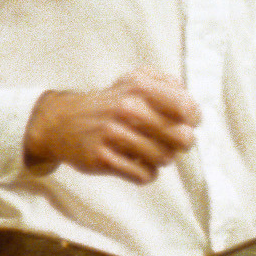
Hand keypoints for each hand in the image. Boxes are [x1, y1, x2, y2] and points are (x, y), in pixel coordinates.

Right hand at [23, 68, 199, 182]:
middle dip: (181, 143)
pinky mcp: (103, 158)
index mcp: (140, 87)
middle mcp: (127, 108)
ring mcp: (113, 134)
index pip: (186, 107)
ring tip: (152, 151)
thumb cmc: (110, 102)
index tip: (186, 122)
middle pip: (181, 137)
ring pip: (164, 158)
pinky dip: (146, 173)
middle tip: (172, 141)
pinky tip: (138, 164)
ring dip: (163, 158)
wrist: (62, 121)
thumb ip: (168, 84)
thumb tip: (192, 106)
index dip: (193, 119)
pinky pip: (143, 175)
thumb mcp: (136, 80)